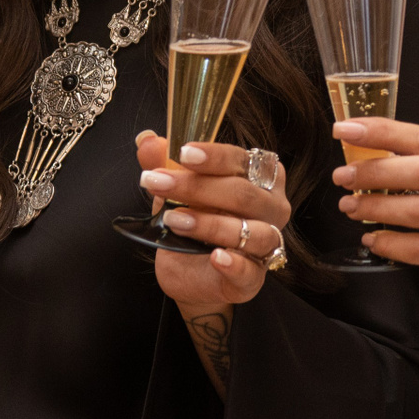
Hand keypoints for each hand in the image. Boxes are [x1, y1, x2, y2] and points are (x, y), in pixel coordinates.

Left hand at [135, 132, 290, 308]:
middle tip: (158, 183)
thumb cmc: (194, 221)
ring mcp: (267, 244)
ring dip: (210, 224)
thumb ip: (164, 164)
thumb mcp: (175, 190)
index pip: (241, 160)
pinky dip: (235, 264)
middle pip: (243, 193)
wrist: (191, 272)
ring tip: (174, 219)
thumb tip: (146, 140)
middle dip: (197, 187)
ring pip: (252, 230)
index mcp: (259, 177)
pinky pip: (251, 271)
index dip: (213, 156)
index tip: (182, 153)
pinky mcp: (254, 278)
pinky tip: (216, 257)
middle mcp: (272, 207)